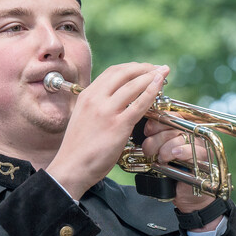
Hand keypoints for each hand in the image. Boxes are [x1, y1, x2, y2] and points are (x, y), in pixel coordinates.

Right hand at [47, 63, 168, 198]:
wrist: (71, 167)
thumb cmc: (78, 148)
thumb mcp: (84, 118)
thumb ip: (98, 107)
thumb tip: (115, 102)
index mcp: (87, 96)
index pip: (112, 72)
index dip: (132, 67)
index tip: (144, 68)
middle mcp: (96, 99)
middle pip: (124, 73)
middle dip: (144, 67)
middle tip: (158, 68)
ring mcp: (107, 111)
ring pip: (133, 85)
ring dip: (152, 76)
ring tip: (164, 74)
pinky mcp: (118, 125)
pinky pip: (139, 104)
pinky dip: (151, 92)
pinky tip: (160, 87)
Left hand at [140, 119, 219, 226]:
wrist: (189, 197)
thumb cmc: (173, 175)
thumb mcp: (160, 157)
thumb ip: (155, 142)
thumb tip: (144, 130)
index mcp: (182, 131)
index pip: (171, 116)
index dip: (157, 121)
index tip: (147, 130)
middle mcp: (192, 136)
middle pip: (174, 126)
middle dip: (157, 138)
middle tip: (149, 151)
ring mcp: (199, 146)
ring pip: (182, 137)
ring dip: (167, 147)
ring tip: (162, 158)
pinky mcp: (204, 159)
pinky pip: (193, 150)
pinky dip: (182, 151)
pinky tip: (174, 155)